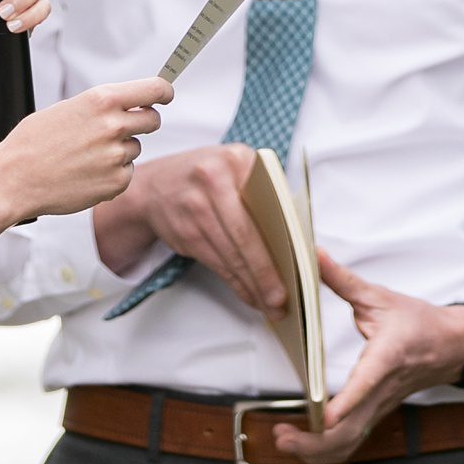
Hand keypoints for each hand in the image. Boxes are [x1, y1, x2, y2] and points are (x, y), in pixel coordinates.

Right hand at [0, 78, 172, 219]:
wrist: (14, 178)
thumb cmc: (35, 141)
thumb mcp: (69, 108)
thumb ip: (102, 106)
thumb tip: (129, 106)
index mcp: (102, 99)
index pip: (154, 89)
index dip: (164, 92)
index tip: (165, 95)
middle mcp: (114, 125)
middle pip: (152, 120)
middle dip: (142, 123)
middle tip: (118, 130)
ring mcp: (116, 156)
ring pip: (134, 148)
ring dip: (119, 151)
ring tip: (85, 156)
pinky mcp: (116, 183)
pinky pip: (126, 173)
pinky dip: (112, 174)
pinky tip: (86, 174)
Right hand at [93, 144, 288, 312]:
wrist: (156, 185)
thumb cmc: (211, 179)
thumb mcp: (238, 172)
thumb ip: (270, 197)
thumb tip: (307, 245)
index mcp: (238, 159)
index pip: (268, 204)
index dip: (283, 241)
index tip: (298, 269)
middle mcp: (213, 179)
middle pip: (246, 235)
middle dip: (266, 273)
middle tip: (282, 299)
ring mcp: (194, 206)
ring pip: (231, 255)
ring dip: (252, 285)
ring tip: (270, 303)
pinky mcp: (183, 232)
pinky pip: (216, 264)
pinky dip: (235, 283)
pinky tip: (249, 294)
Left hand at [269, 250, 463, 463]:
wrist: (452, 346)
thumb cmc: (417, 322)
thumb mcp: (380, 296)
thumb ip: (343, 280)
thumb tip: (315, 255)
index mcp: (386, 357)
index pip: (366, 384)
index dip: (345, 403)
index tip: (323, 416)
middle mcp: (383, 389)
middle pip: (351, 430)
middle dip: (315, 441)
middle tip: (281, 435)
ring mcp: (380, 407)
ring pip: (350, 443)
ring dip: (317, 451)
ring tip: (286, 442)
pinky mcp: (376, 414)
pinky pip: (352, 441)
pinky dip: (327, 449)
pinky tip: (305, 443)